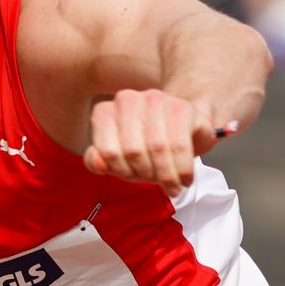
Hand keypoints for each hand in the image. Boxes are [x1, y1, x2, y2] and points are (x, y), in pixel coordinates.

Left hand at [83, 88, 220, 197]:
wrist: (182, 131)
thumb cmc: (144, 147)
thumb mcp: (118, 160)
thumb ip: (99, 163)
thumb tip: (99, 164)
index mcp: (105, 112)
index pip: (108, 152)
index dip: (122, 172)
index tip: (134, 179)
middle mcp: (127, 100)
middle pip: (133, 150)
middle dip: (146, 174)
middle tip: (156, 183)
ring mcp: (155, 99)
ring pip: (157, 147)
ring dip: (166, 175)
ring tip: (172, 186)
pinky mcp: (181, 106)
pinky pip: (179, 145)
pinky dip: (182, 169)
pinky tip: (185, 179)